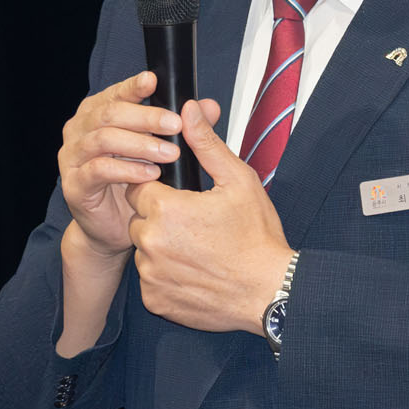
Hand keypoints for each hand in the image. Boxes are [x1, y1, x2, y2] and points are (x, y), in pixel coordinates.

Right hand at [58, 70, 183, 265]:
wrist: (111, 228)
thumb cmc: (134, 184)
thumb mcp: (160, 151)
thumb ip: (182, 127)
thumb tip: (209, 107)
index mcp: (96, 114)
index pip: (115, 93)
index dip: (133, 86)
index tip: (154, 82)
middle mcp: (80, 130)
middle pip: (109, 113)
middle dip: (146, 117)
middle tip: (175, 125)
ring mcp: (72, 157)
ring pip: (103, 139)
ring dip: (140, 144)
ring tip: (169, 153)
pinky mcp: (74, 184)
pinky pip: (98, 170)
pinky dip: (127, 169)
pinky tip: (150, 174)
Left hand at [130, 99, 291, 335]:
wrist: (270, 293)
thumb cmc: (258, 237)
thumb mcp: (238, 181)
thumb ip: (206, 143)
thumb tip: (189, 109)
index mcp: (166, 208)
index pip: (139, 186)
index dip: (160, 190)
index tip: (182, 198)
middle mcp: (150, 242)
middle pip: (138, 218)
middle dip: (160, 218)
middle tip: (195, 225)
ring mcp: (151, 274)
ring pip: (144, 250)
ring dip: (161, 247)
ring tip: (197, 249)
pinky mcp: (155, 299)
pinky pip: (150, 280)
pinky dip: (166, 276)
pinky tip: (195, 272)